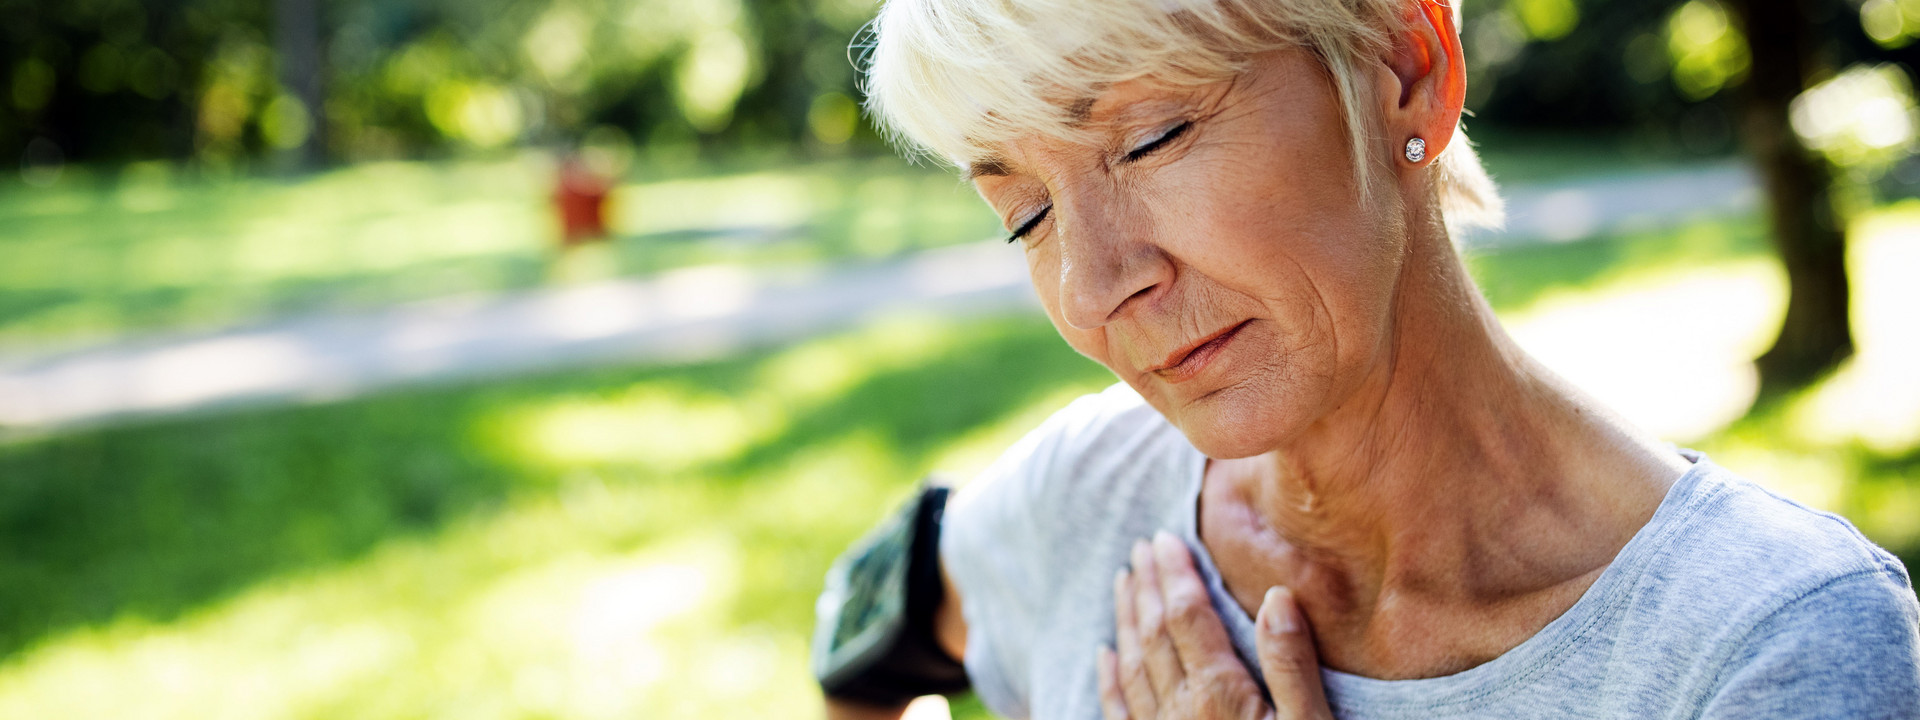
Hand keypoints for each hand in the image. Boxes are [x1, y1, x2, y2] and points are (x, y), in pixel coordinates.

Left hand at [1096, 531, 1333, 719]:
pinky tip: (1106, 655)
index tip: (1165, 538)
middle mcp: (1180, 712)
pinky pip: (1119, 712)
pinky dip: (1110, 678)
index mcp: (1221, 696)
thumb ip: (1292, 664)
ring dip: (1127, 618)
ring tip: (1124, 581)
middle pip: (1154, 633)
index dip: (1176, 574)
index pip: (1188, 617)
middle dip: (1148, 585)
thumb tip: (1275, 596)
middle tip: (1143, 548)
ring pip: (1132, 665)